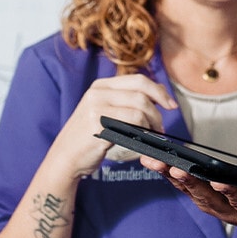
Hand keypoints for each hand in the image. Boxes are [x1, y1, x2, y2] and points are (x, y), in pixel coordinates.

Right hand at [42, 74, 176, 179]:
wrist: (65, 157)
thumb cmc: (90, 137)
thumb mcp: (105, 111)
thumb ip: (127, 100)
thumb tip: (160, 93)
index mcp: (101, 86)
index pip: (138, 80)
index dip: (159, 91)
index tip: (170, 105)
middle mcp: (97, 93)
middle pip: (141, 93)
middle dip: (158, 111)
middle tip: (160, 127)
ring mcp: (96, 108)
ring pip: (139, 109)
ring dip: (152, 124)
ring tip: (151, 136)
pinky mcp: (97, 125)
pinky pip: (131, 124)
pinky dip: (142, 133)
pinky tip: (141, 142)